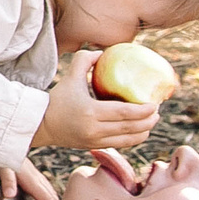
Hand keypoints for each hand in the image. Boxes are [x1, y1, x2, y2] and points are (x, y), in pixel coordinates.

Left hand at [0, 157, 62, 199]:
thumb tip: (9, 195)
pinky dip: (50, 193)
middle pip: (49, 194)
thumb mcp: (2, 165)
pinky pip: (44, 184)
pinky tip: (51, 196)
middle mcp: (34, 175)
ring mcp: (33, 172)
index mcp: (29, 176)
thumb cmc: (0, 151)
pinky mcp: (30, 170)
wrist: (1, 137)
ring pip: (48, 189)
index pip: (43, 195)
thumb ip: (7, 180)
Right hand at [33, 52, 157, 150]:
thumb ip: (84, 61)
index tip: (155, 104)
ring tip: (151, 121)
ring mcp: (95, 141)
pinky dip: (134, 138)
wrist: (40, 124)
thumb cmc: (56, 99)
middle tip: (157, 111)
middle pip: (131, 128)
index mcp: (90, 112)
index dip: (144, 110)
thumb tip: (103, 52)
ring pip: (129, 139)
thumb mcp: (69, 77)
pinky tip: (139, 130)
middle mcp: (94, 129)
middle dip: (149, 121)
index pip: (125, 113)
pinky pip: (121, 144)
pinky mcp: (95, 147)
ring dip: (144, 131)